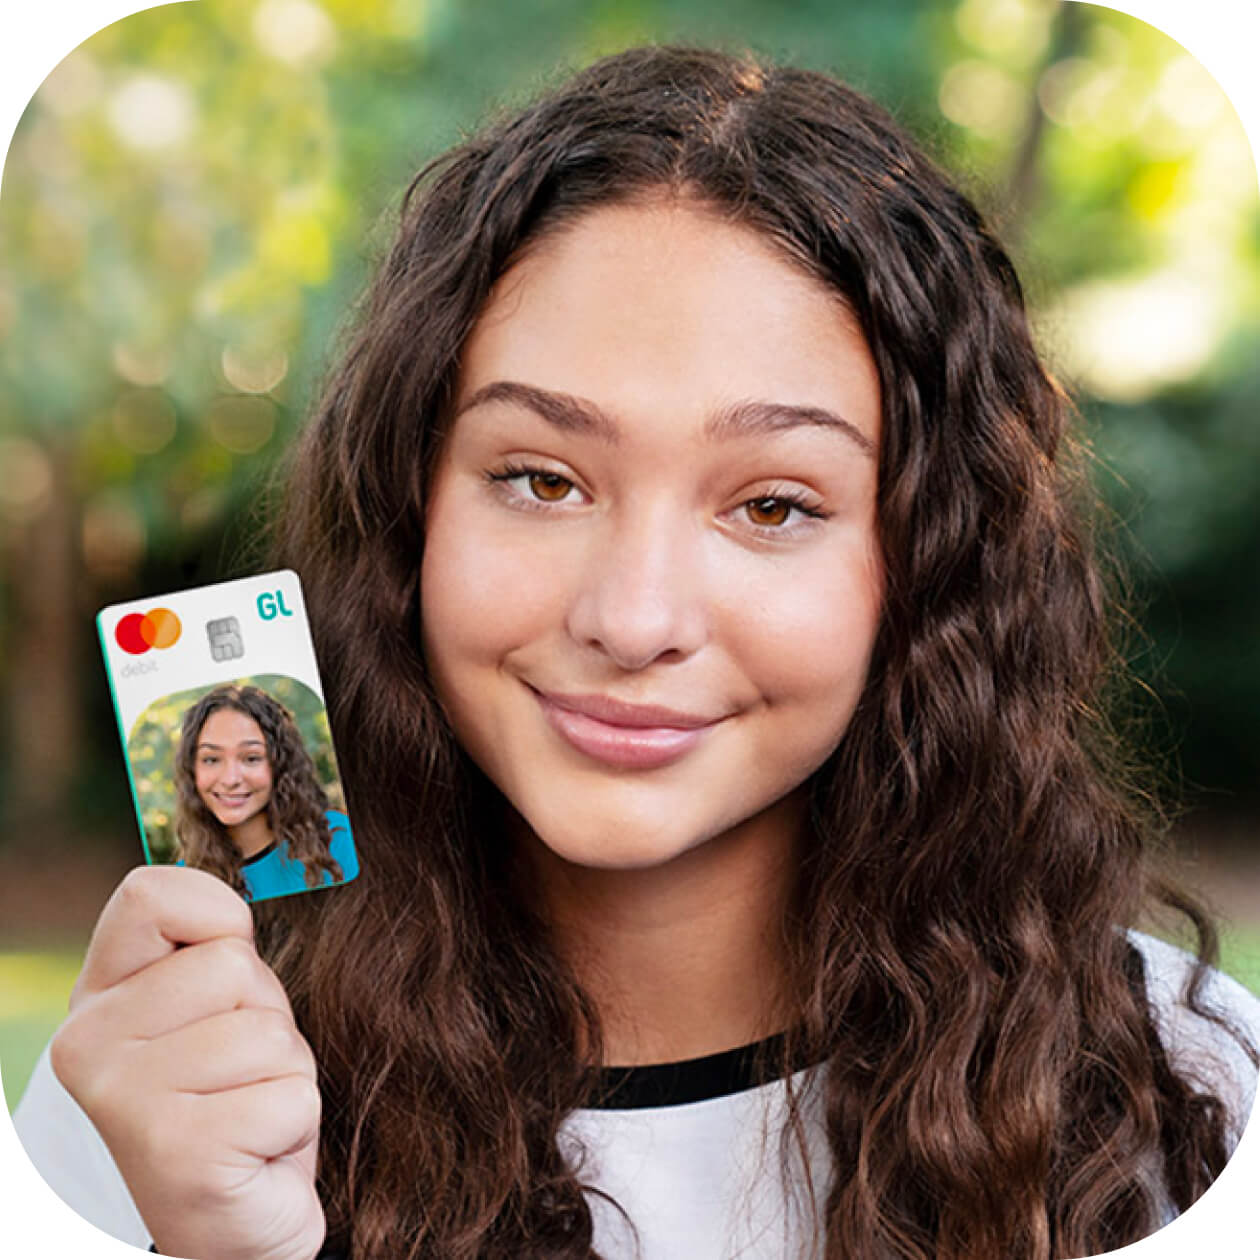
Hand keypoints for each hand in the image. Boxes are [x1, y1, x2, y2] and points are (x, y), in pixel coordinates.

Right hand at [50, 866, 324, 1259]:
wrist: (222, 1227)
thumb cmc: (227, 1102)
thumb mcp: (210, 1012)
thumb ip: (210, 952)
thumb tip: (239, 892)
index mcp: (96, 1001)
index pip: (152, 894)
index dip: (216, 913)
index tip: (228, 964)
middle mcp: (90, 1047)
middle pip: (236, 965)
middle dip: (267, 1014)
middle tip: (238, 1074)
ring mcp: (127, 1104)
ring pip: (272, 1033)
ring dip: (285, 1073)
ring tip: (245, 1114)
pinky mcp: (182, 1156)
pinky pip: (292, 1095)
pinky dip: (294, 1125)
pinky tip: (253, 1155)